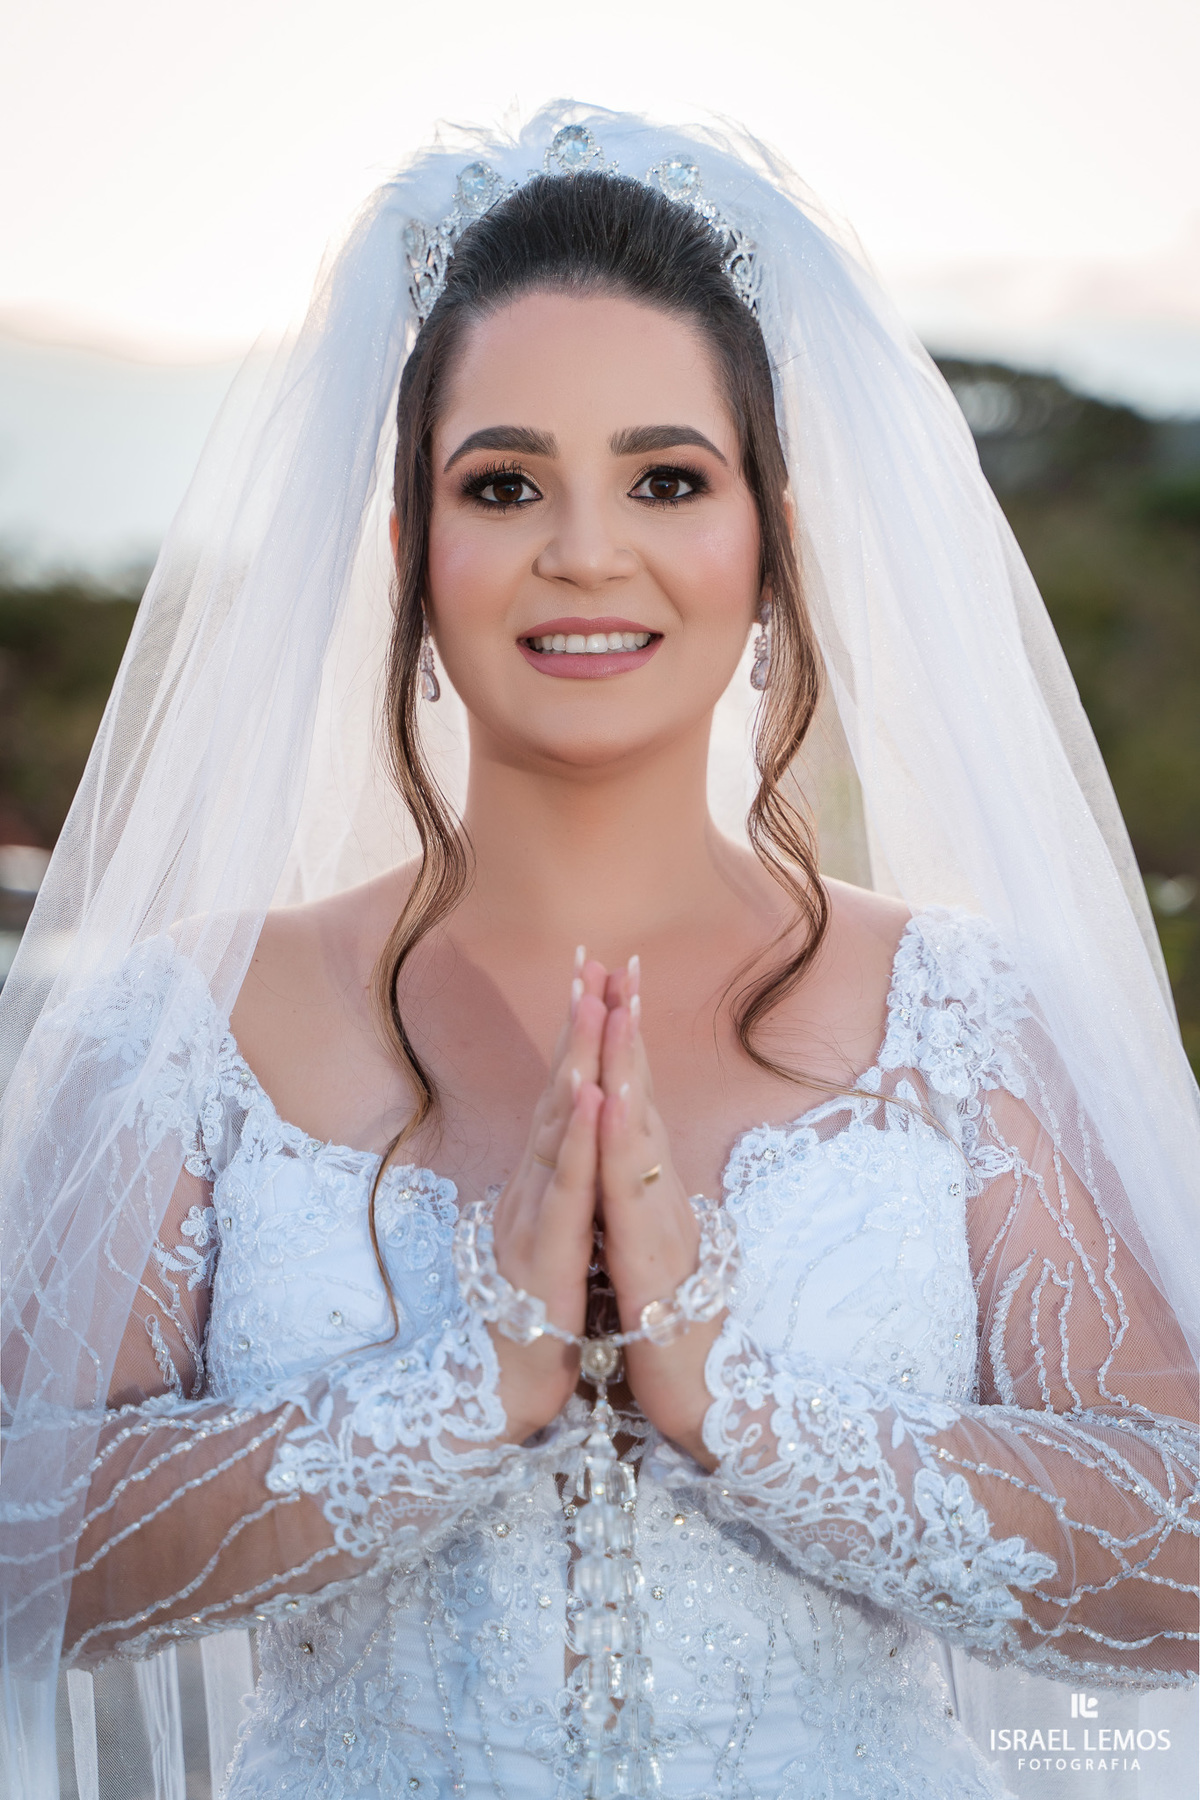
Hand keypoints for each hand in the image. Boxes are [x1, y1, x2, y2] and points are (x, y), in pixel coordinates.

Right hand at [487, 954, 606, 1444]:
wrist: (504, 1394)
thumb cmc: (537, 1321)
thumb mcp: (559, 1243)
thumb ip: (561, 1193)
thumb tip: (570, 1150)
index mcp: (541, 1184)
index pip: (565, 1098)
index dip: (582, 1038)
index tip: (601, 979)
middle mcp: (529, 1187)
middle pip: (558, 1093)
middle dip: (579, 1024)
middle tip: (595, 959)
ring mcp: (530, 1215)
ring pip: (557, 1126)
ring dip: (576, 1060)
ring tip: (593, 1001)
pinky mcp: (542, 1251)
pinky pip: (563, 1186)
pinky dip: (576, 1135)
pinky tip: (588, 1093)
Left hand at [596, 959, 720, 1467]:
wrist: (705, 1396)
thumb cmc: (673, 1327)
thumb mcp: (648, 1248)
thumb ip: (643, 1200)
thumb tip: (637, 1158)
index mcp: (651, 1188)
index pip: (631, 1099)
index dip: (620, 1040)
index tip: (608, 981)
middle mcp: (660, 1189)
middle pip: (639, 1093)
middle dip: (626, 1023)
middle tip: (616, 957)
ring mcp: (661, 1215)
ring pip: (638, 1126)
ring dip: (624, 1060)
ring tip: (614, 1000)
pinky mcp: (652, 1254)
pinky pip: (629, 1190)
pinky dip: (618, 1138)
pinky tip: (608, 1096)